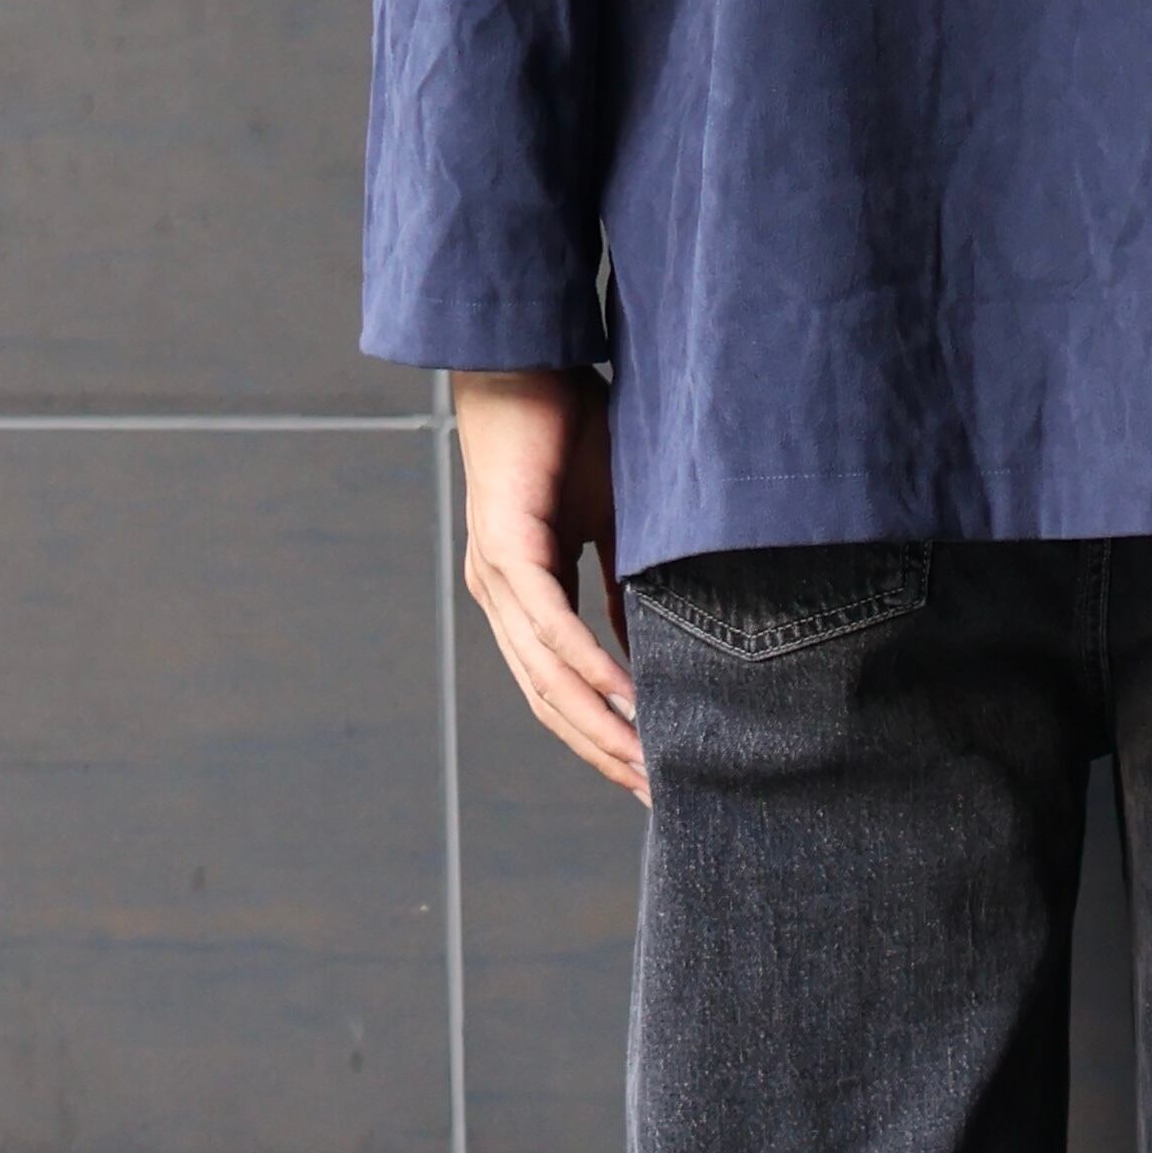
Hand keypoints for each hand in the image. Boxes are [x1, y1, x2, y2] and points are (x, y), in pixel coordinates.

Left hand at [454, 368, 647, 804]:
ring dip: (598, 725)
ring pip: (547, 676)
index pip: (559, 689)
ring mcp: (497, 575)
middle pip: (549, 701)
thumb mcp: (614, 525)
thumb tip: (647, 652)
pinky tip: (625, 696)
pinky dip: (588, 663)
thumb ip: (625, 590)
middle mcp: (501, 597)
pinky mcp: (506, 544)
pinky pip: (552, 622)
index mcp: (522, 596)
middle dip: (603, 753)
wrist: (525, 355)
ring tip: (645, 764)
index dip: (601, 738)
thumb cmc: (572, 429)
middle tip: (654, 797)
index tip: (648, 778)